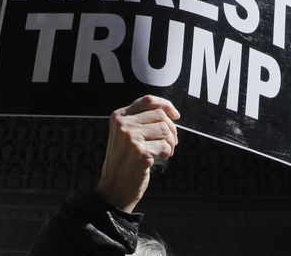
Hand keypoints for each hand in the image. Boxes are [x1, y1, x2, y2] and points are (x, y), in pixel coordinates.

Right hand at [95, 95, 179, 212]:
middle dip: (172, 129)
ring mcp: (130, 137)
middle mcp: (123, 124)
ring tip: (166, 151)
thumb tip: (170, 112)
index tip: (176, 116)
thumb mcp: (126, 135)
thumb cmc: (125, 161)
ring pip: (165, 129)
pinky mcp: (139, 152)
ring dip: (171, 142)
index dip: (166, 105)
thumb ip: (141, 120)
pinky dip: (168, 153)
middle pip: (160, 115)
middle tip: (172, 142)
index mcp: (119, 116)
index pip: (148, 100)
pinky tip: (162, 158)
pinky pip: (165, 145)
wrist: (114, 188)